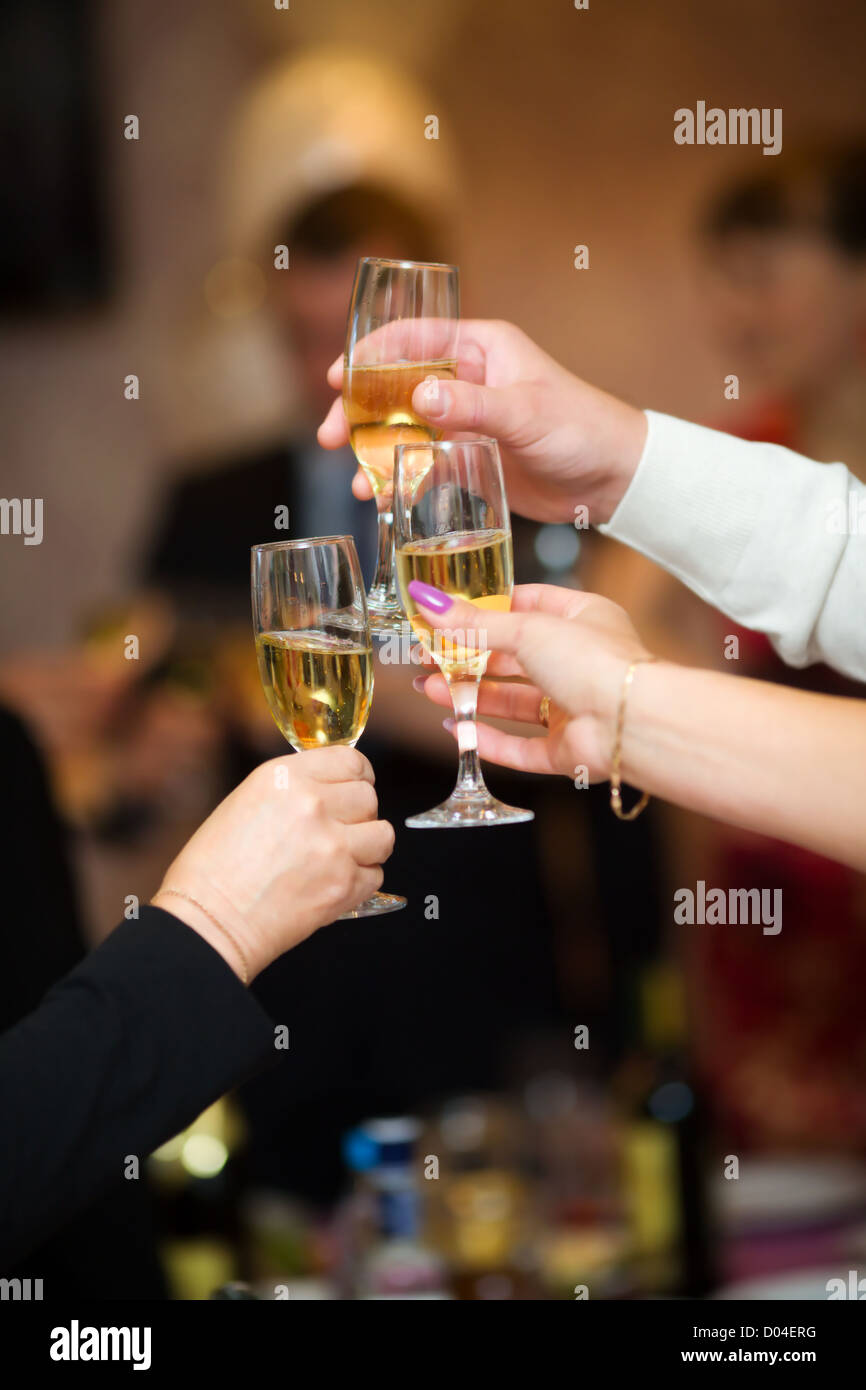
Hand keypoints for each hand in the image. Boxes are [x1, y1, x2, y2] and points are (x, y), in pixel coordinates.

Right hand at [152, 747, 394, 979]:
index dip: (359, 777)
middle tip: (339, 832)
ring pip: (383, 835)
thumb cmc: (213, 870)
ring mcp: (332, 845)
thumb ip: (293, 789)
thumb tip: (330, 789)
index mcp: (284, 777)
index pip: (350, 760)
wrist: (208, 923)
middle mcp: (312, 804)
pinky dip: (360, 883)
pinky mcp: (344, 884)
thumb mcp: (246, 802)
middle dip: (359, 815)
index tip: (357, 787)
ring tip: (340, 860)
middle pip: (369, 798)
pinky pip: (376, 875)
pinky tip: (330, 885)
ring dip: (368, 848)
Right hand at [317, 320, 646, 525]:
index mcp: (481, 347)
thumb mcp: (525, 414)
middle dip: (359, 411)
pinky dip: (401, 478)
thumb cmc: (582, 429)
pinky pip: (424, 462)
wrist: (616, 478)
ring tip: (356, 480)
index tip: (336, 379)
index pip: (412, 339)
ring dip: (375, 451)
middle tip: (330, 437)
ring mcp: (467, 418)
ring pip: (404, 428)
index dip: (368, 355)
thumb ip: (473, 407)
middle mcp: (468, 378)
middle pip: (396, 385)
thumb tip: (419, 399)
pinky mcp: (470, 455)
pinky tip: (382, 499)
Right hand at [409, 581, 652, 780]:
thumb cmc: (597, 661)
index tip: (449, 613)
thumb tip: (428, 602)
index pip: (528, 606)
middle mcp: (579, 663)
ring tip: (430, 691)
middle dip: (468, 658)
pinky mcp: (566, 749)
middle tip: (427, 658)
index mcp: (582, 619)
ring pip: (513, 702)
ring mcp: (573, 707)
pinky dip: (488, 740)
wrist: (632, 723)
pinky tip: (457, 730)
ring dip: (470, 696)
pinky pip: (521, 746)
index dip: (487, 609)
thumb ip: (475, 623)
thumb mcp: (528, 629)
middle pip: (513, 658)